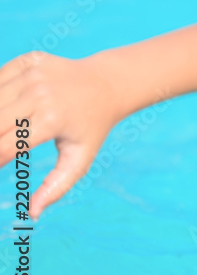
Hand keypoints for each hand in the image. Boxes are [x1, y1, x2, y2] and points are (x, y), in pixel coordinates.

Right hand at [0, 51, 122, 219]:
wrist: (108, 83)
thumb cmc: (91, 127)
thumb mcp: (80, 158)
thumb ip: (56, 186)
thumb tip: (33, 214)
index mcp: (53, 120)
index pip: (5, 147)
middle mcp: (40, 93)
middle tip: (0, 151)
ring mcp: (32, 73)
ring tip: (4, 133)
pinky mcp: (27, 60)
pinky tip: (4, 111)